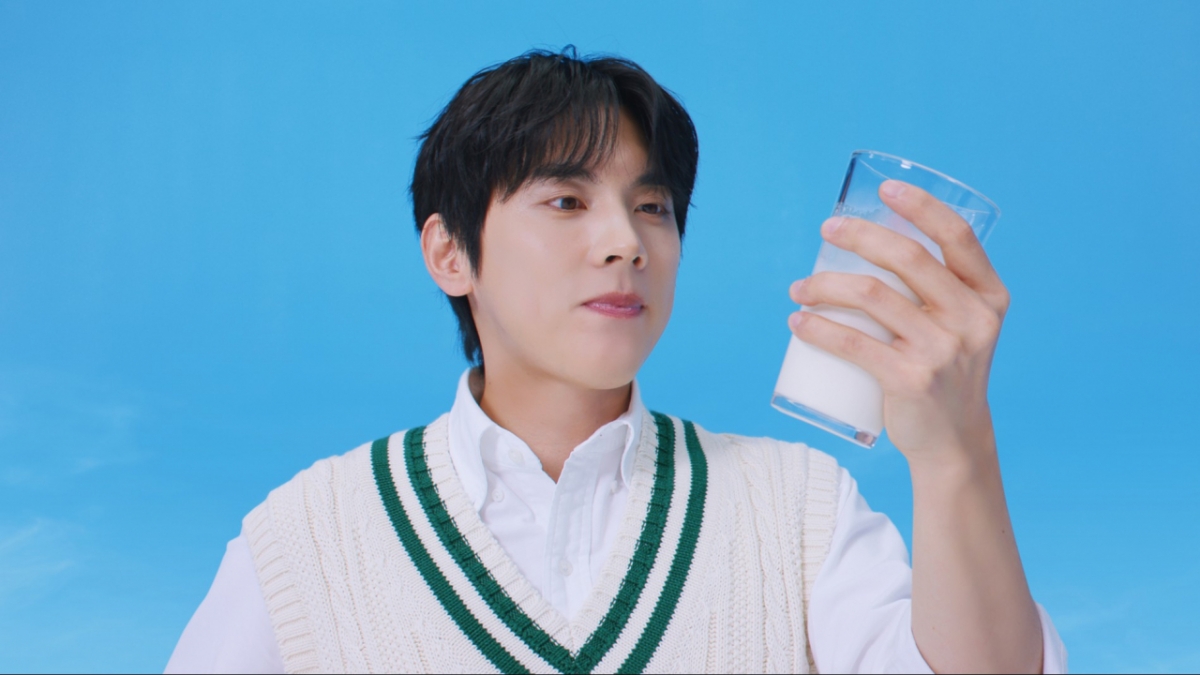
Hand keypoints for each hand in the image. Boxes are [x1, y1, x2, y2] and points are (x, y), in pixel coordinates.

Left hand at [788, 179, 1009, 465]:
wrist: (953, 440)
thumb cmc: (943, 371)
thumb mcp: (960, 325)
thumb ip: (934, 289)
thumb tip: (869, 244)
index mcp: (988, 296)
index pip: (957, 236)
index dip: (921, 206)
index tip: (884, 189)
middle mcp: (972, 319)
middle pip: (907, 258)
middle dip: (858, 235)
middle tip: (826, 231)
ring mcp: (943, 350)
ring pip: (872, 296)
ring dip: (824, 284)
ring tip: (798, 289)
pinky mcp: (911, 380)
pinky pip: (855, 343)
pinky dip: (818, 329)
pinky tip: (797, 322)